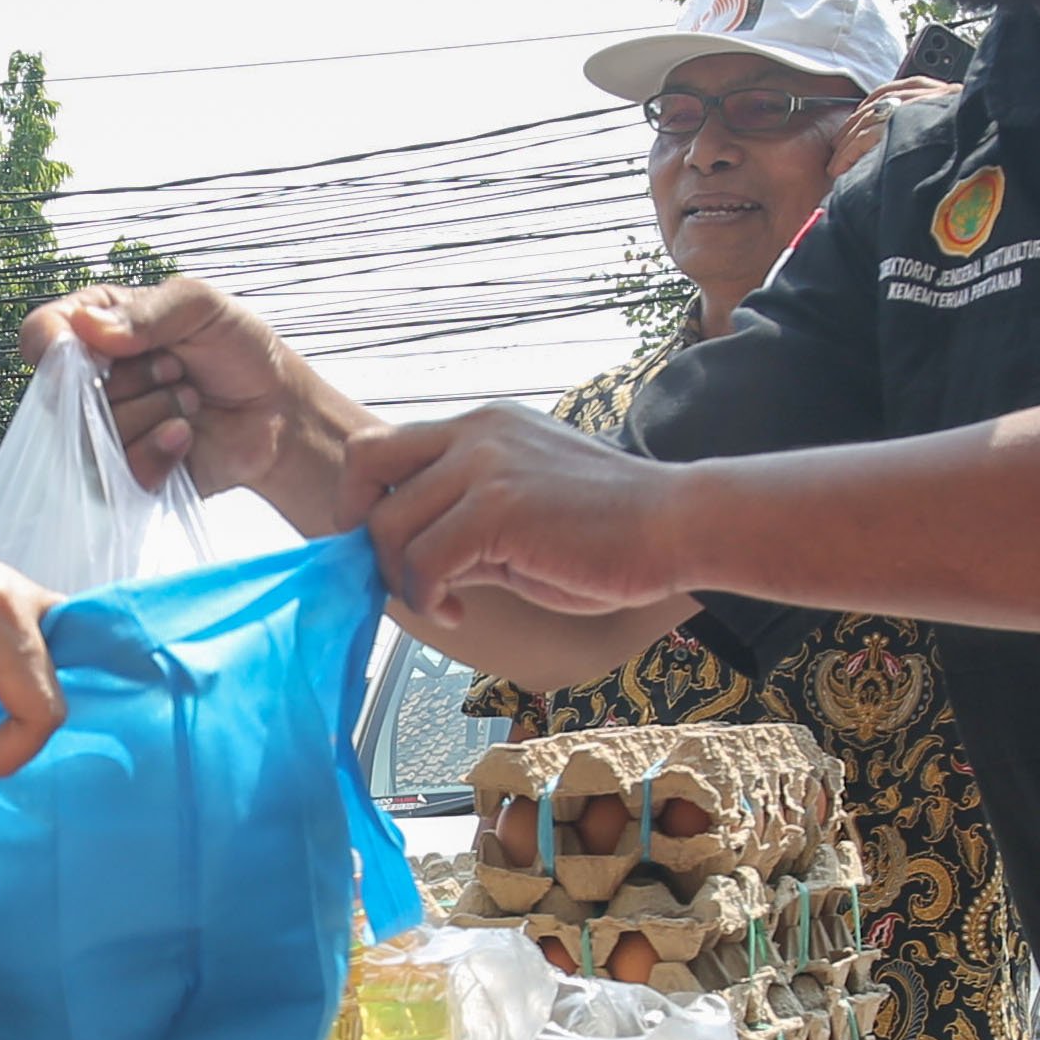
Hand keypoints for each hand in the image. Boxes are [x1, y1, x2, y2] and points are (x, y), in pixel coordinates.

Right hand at [19, 277, 366, 525]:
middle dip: (132, 380)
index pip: (42, 333)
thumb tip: (88, 329)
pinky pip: (116, 475)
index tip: (86, 352)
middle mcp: (90, 381)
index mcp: (97, 327)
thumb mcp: (201, 307)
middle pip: (65, 392)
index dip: (51, 346)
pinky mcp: (124, 475)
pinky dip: (156, 453)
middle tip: (176, 368)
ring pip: (92, 435)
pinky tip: (184, 436)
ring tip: (188, 400)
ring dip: (151, 414)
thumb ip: (147, 313)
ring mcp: (104, 431)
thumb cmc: (239, 350)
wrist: (278, 412)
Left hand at [347, 408, 703, 624]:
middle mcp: (475, 432)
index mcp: (481, 426)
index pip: (385, 447)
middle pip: (365, 465)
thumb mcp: (522, 515)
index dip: (369, 502)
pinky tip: (457, 612)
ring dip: (401, 578)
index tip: (390, 551)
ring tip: (442, 602)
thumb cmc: (611, 529)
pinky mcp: (497, 508)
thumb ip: (467, 525)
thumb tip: (415, 564)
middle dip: (363, 530)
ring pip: (388, 525)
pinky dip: (427, 597)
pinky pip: (424, 560)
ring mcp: (484, 464)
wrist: (676, 525)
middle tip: (395, 577)